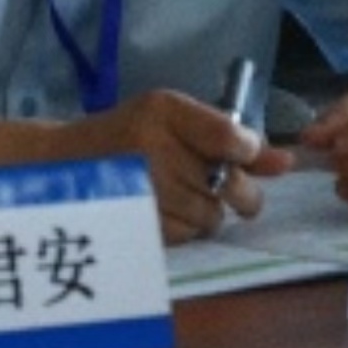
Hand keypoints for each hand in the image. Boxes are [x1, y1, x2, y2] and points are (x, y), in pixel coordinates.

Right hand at [74, 88, 287, 244]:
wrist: (61, 164)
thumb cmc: (128, 135)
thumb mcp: (177, 120)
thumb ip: (233, 139)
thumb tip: (286, 162)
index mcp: (164, 110)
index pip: (231, 137)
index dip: (248, 153)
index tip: (241, 158)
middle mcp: (152, 147)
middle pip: (230, 185)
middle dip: (240, 193)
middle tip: (226, 189)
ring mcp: (140, 188)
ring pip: (212, 217)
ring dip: (209, 212)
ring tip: (183, 195)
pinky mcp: (133, 222)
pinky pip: (188, 236)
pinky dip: (186, 228)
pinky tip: (167, 212)